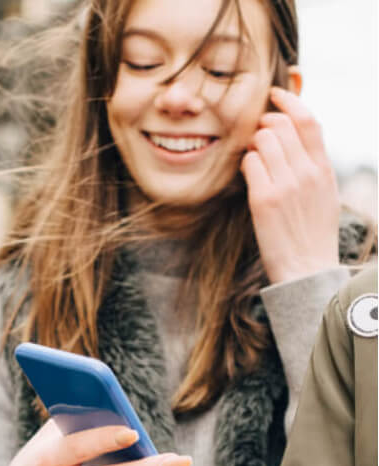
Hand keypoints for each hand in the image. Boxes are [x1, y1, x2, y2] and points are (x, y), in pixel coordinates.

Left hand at [241, 86, 339, 284]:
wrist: (306, 268)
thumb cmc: (311, 233)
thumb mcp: (323, 194)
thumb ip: (311, 166)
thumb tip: (294, 141)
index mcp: (324, 169)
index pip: (309, 121)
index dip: (290, 102)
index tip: (274, 94)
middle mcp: (307, 173)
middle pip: (282, 126)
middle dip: (264, 124)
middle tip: (256, 135)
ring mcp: (286, 185)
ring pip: (264, 141)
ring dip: (252, 143)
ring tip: (252, 155)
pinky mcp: (265, 200)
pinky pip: (250, 163)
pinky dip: (245, 162)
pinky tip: (247, 173)